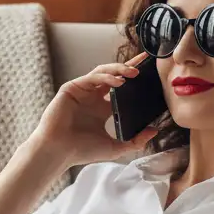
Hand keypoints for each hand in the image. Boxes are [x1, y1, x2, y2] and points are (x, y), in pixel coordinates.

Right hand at [30, 51, 158, 165]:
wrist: (58, 152)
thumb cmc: (82, 151)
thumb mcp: (115, 147)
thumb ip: (135, 141)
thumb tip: (155, 131)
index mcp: (101, 108)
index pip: (121, 89)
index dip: (134, 79)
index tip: (150, 73)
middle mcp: (92, 97)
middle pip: (113, 75)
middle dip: (129, 66)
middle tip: (146, 62)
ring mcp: (82, 91)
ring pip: (103, 72)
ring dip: (119, 69)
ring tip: (134, 72)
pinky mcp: (71, 88)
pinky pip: (91, 77)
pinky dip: (106, 76)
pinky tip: (119, 81)